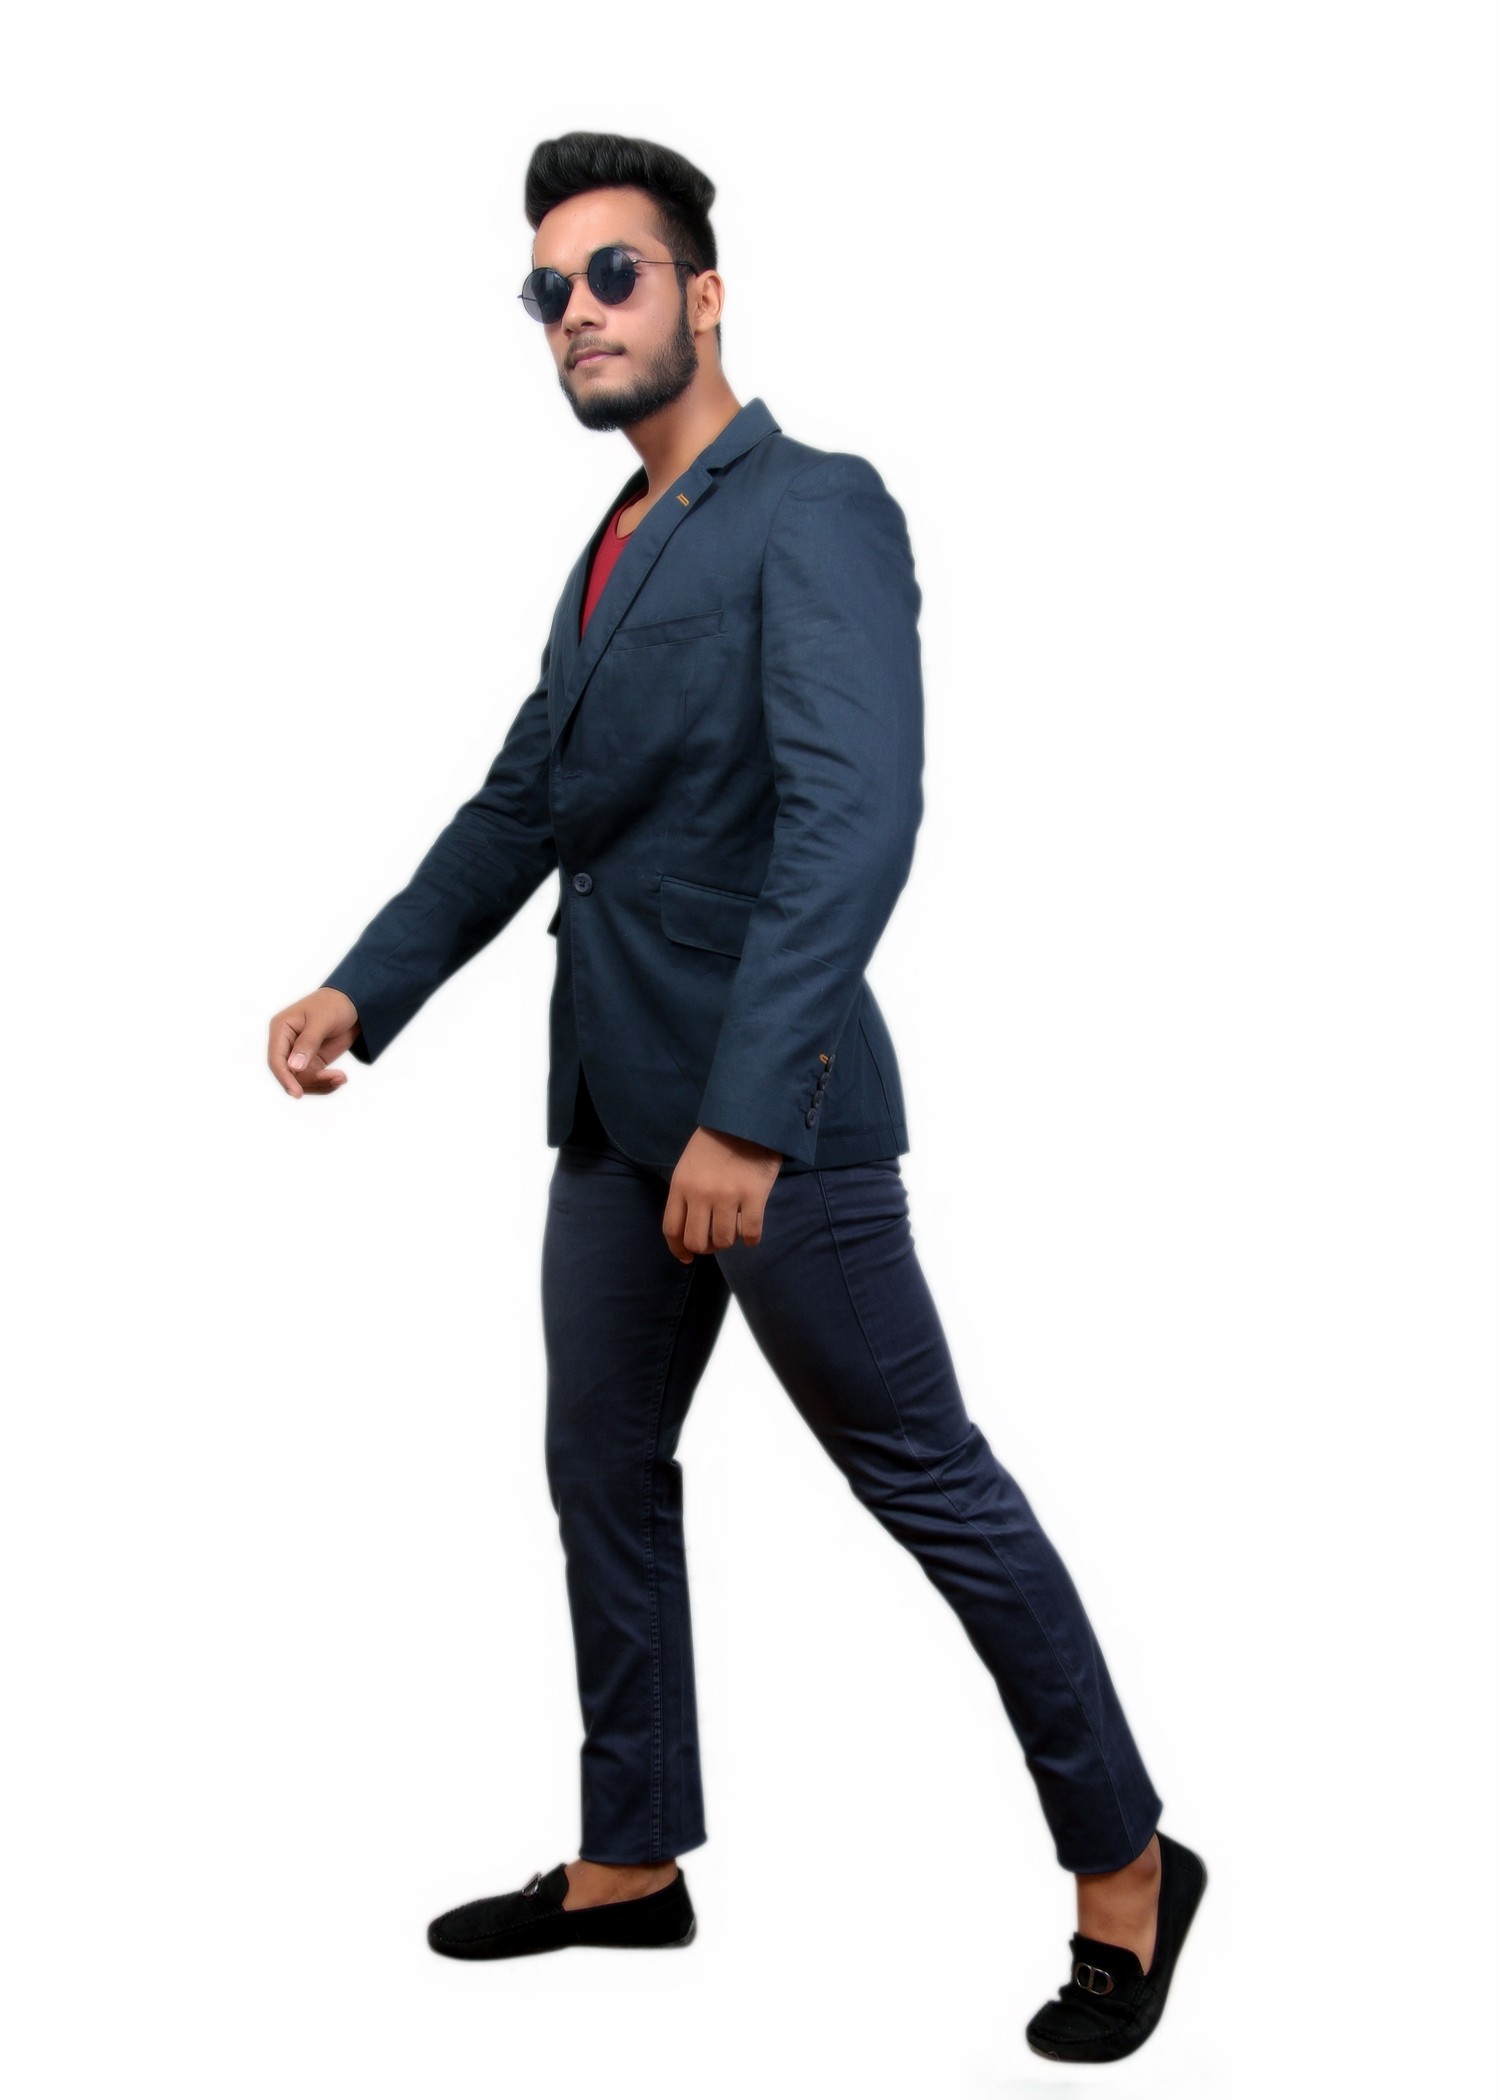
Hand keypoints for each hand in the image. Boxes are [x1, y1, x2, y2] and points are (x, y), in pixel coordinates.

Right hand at [268, 987, 361, 1096]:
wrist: (354, 1004)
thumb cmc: (335, 1005)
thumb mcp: (322, 1021)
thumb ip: (308, 1043)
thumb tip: (293, 1067)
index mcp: (281, 1029)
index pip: (276, 1059)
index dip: (284, 1078)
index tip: (297, 1093)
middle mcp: (286, 1043)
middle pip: (289, 1074)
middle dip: (310, 1081)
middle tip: (336, 1078)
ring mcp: (298, 1054)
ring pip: (301, 1081)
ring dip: (321, 1084)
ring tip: (341, 1078)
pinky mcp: (312, 1062)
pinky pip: (314, 1080)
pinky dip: (326, 1084)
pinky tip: (340, 1079)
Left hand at [662, 1125, 782, 1261]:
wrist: (746, 1120)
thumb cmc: (715, 1142)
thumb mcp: (688, 1165)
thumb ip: (685, 1194)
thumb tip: (687, 1229)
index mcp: (681, 1185)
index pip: (672, 1229)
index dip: (677, 1249)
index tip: (686, 1256)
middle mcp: (701, 1194)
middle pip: (696, 1241)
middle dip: (705, 1248)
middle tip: (714, 1241)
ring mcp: (728, 1196)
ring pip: (723, 1240)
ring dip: (728, 1241)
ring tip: (733, 1230)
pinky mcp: (754, 1196)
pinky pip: (750, 1233)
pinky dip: (750, 1239)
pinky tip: (751, 1234)